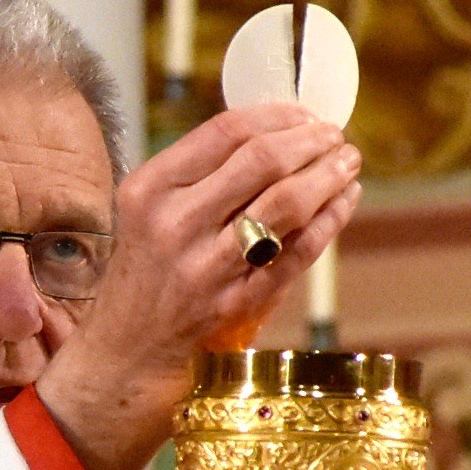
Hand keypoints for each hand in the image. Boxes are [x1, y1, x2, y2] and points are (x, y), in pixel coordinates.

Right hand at [36, 103, 363, 469]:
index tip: (306, 115)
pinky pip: (295, 254)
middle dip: (311, 142)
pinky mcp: (232, 305)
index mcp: (148, 190)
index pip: (225, 132)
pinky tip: (343, 203)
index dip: (278, 116)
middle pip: (262, 162)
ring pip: (284, 204)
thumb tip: (277, 131)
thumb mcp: (149, 213)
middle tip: (336, 138)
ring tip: (348, 164)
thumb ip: (200, 175)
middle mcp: (172, 224)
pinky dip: (328, 223)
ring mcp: (203, 268)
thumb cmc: (144, 275)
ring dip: (328, 177)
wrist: (123, 355)